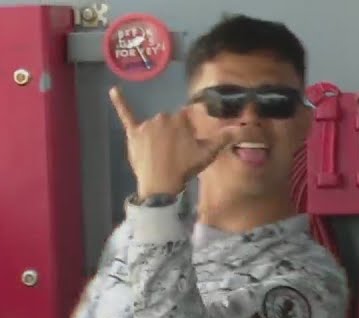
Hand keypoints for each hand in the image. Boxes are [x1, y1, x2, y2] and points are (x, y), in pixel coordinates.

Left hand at [109, 86, 239, 198]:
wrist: (161, 185)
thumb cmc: (186, 168)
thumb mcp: (209, 153)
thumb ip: (225, 138)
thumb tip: (244, 129)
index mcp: (181, 119)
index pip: (187, 119)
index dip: (189, 132)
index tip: (188, 145)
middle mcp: (163, 117)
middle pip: (170, 122)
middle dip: (174, 135)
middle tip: (177, 155)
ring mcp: (147, 125)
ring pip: (155, 125)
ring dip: (158, 136)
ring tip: (162, 156)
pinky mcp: (133, 133)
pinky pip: (126, 114)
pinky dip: (120, 102)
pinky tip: (113, 91)